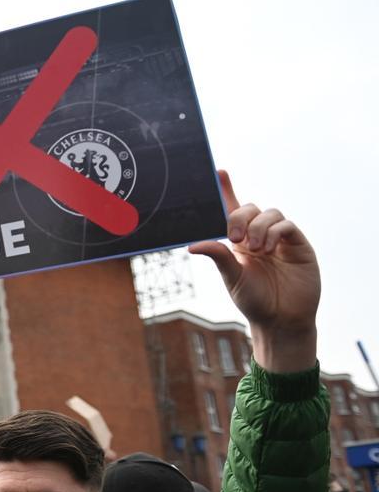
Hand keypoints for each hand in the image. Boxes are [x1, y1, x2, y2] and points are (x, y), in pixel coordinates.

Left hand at [189, 171, 318, 372]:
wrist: (281, 319)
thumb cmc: (254, 301)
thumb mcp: (232, 277)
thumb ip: (218, 257)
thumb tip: (193, 245)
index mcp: (238, 242)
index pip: (231, 210)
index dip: (226, 190)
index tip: (218, 172)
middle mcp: (258, 235)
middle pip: (250, 207)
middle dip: (239, 217)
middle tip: (235, 239)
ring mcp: (279, 238)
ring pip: (269, 213)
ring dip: (258, 228)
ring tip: (256, 251)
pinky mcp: (298, 244)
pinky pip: (285, 224)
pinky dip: (274, 232)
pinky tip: (268, 249)